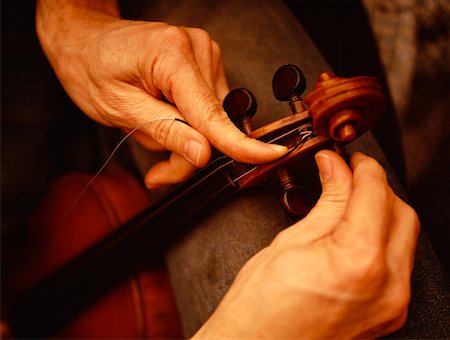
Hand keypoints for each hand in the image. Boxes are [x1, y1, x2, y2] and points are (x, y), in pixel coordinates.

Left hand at [36, 1, 286, 187]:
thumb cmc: (92, 67)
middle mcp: (197, 49)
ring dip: (185, 137)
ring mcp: (204, 55)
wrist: (85, 41)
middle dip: (186, 151)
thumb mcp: (120, 109)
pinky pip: (207, 107)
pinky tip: (164, 115)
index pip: (211, 112)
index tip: (270, 155)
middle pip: (211, 122)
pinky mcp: (204, 64)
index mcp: (173, 55)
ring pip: (210, 119)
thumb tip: (204, 154)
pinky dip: (188, 123)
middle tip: (158, 168)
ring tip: (151, 127)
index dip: (239, 142)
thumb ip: (167, 131)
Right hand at [194, 151, 419, 338]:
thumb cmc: (260, 308)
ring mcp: (391, 304)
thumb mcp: (290, 242)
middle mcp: (386, 286)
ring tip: (349, 200)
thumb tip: (335, 169)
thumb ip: (326, 202)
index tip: (346, 158)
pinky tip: (356, 230)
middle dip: (376, 186)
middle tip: (347, 174)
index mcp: (358, 261)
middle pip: (400, 212)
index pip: (374, 192)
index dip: (361, 166)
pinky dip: (381, 239)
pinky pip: (398, 263)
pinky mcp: (388, 314)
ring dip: (381, 211)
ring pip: (405, 237)